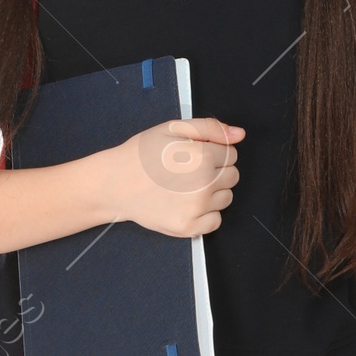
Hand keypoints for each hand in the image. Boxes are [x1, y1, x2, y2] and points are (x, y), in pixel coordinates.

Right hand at [98, 117, 242, 239]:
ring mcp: (197, 209)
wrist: (116, 183)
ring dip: (213, 192)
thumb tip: (239, 135)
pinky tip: (187, 203)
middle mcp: (203, 185)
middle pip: (233, 177)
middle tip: (190, 171)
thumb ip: (210, 128)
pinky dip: (206, 214)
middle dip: (217, 171)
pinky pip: (215, 221)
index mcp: (202, 157)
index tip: (194, 155)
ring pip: (226, 198)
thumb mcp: (173, 128)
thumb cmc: (143, 154)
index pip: (231, 154)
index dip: (214, 152)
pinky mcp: (189, 227)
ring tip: (186, 187)